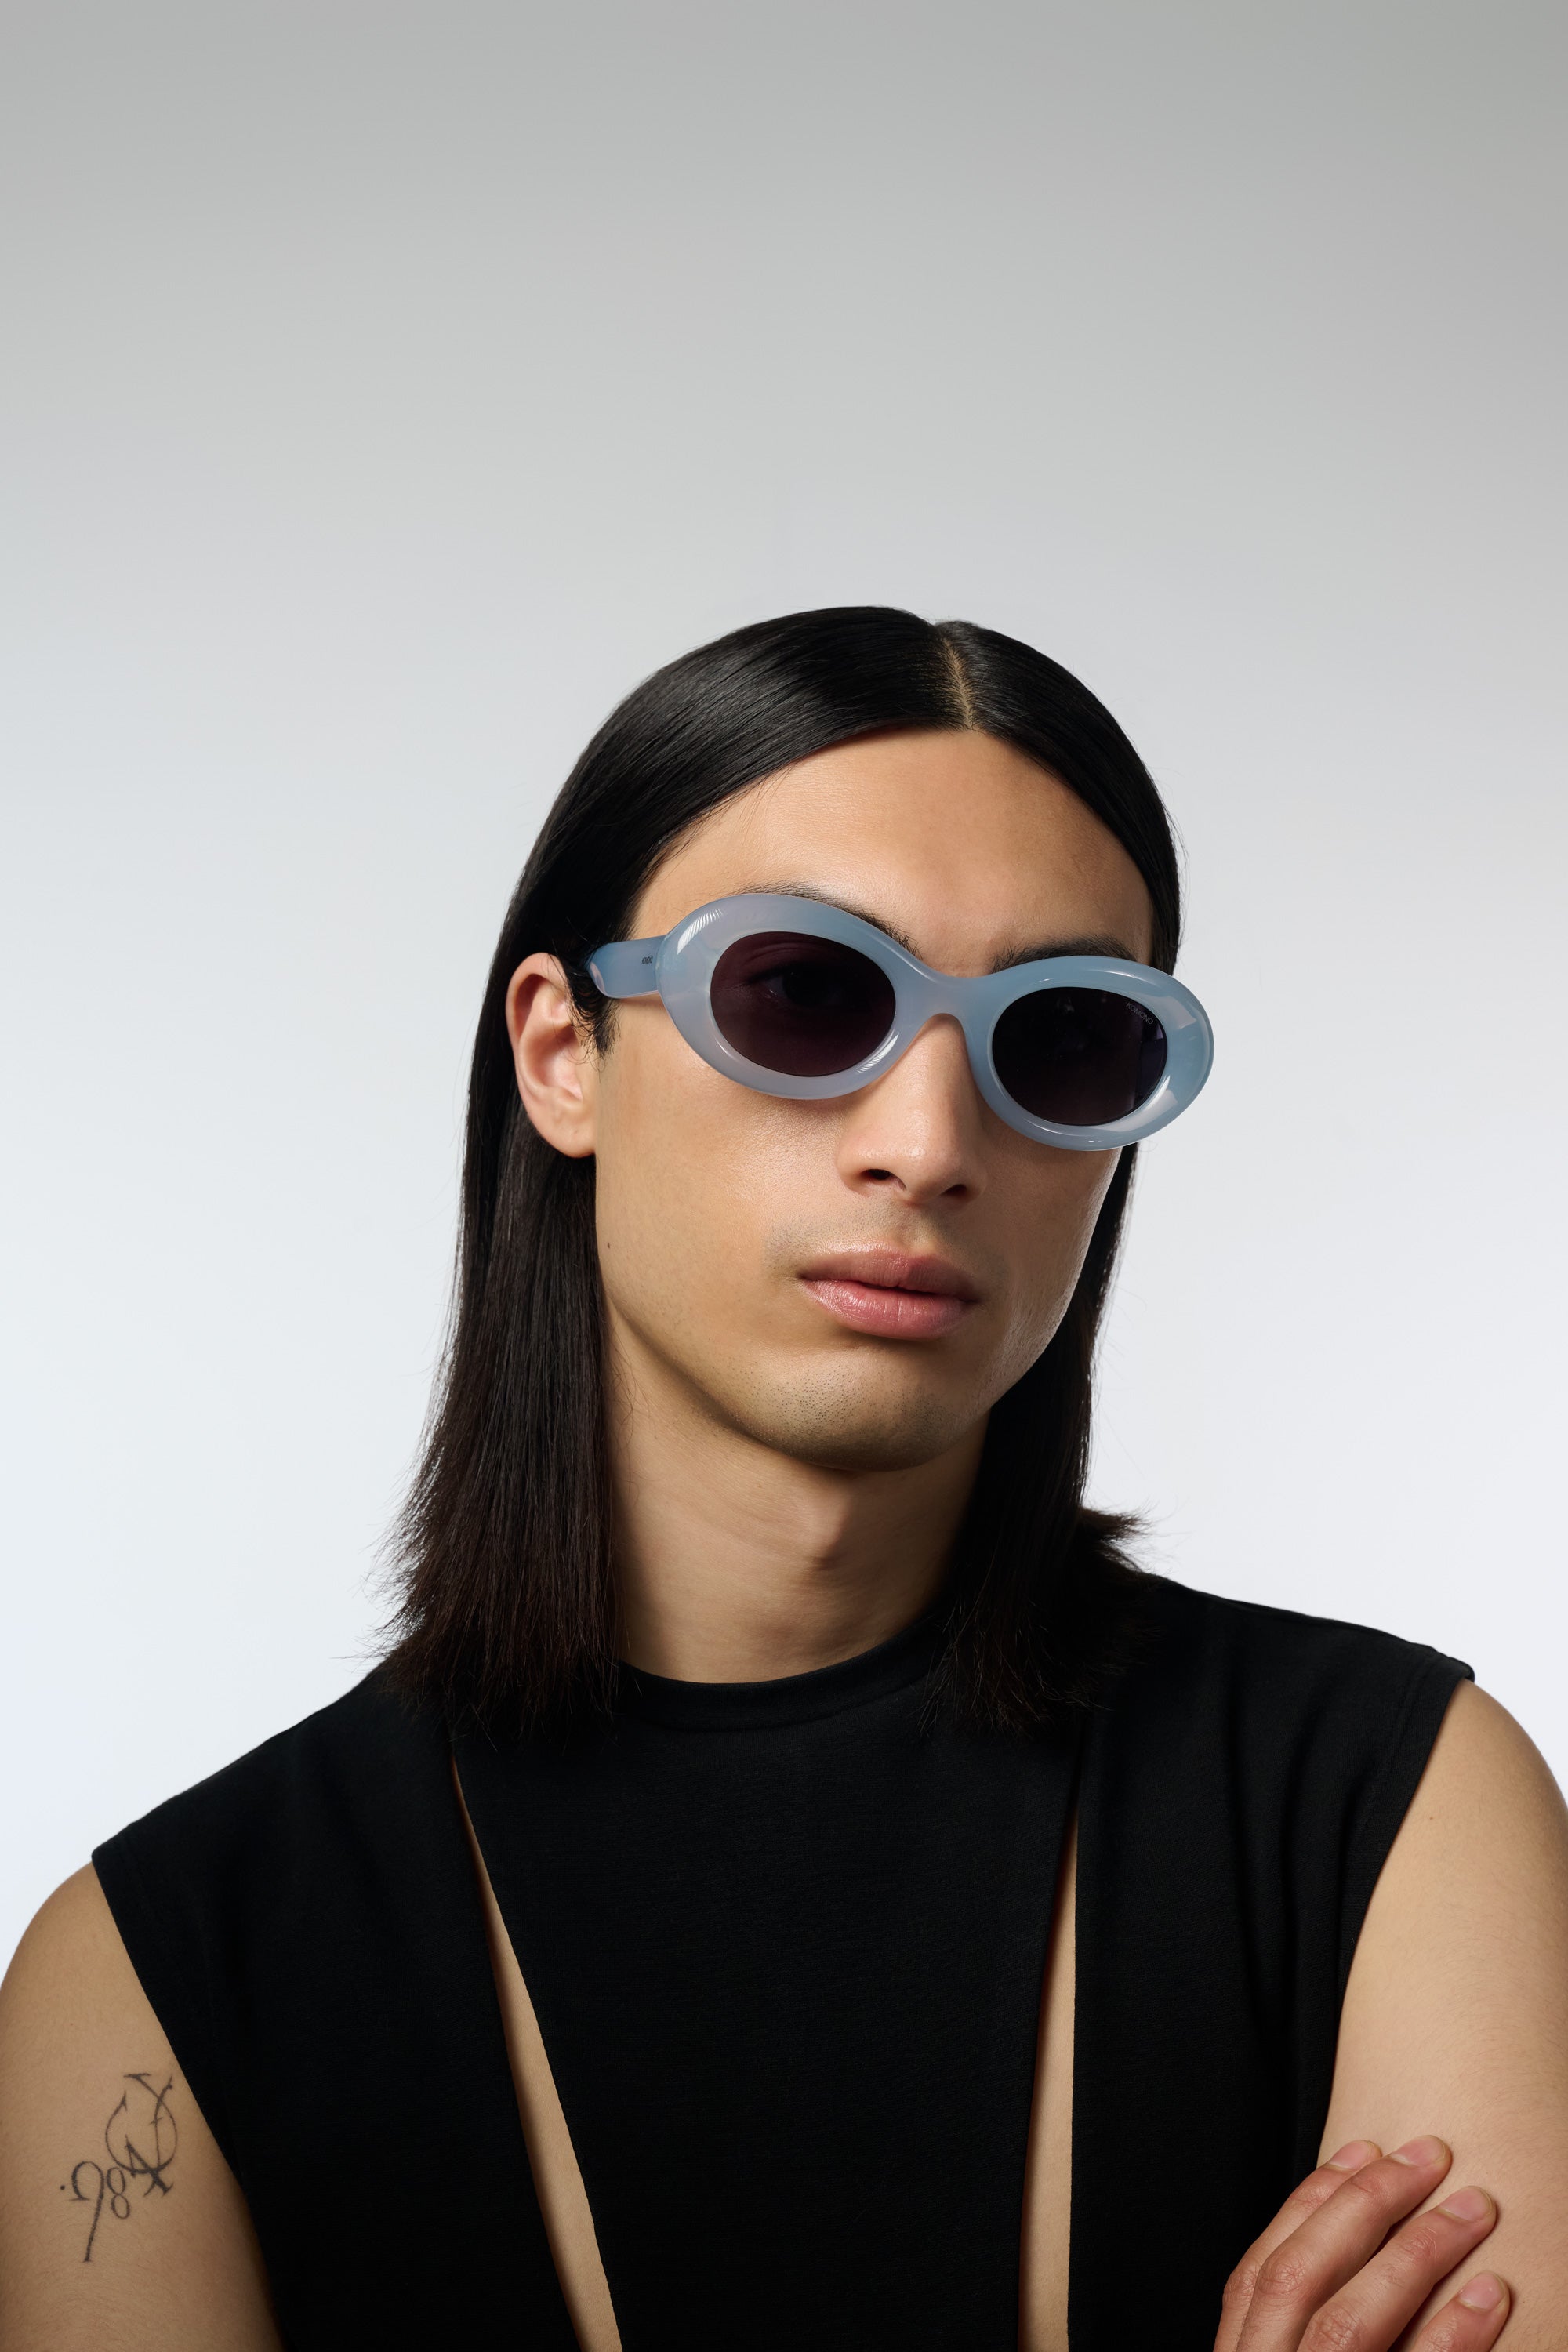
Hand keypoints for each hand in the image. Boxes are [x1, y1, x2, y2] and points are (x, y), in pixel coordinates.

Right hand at [1215, 2136, 1509, 2349]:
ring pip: (1348, 2322)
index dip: (1312, 2201)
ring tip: (1474, 2210)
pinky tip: (1489, 2296)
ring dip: (1415, 2255)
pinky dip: (1451, 2334)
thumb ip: (1300, 2326)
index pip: (1263, 2269)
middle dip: (1366, 2206)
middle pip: (1300, 2278)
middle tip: (1431, 2156)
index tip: (1366, 2148)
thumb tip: (1353, 2234)